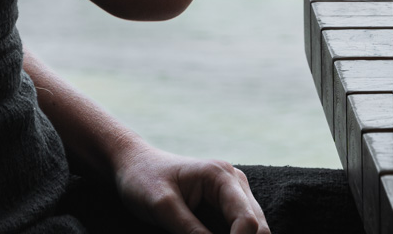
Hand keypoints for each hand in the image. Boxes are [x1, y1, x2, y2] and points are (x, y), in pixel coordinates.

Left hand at [112, 142, 268, 233]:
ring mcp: (233, 194)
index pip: (247, 222)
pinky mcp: (227, 207)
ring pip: (256, 232)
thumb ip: (190, 232)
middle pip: (259, 229)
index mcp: (221, 176)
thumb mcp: (162, 207)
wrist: (133, 165)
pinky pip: (242, 231)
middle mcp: (234, 183)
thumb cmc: (143, 179)